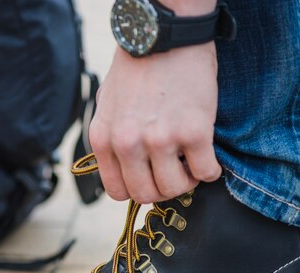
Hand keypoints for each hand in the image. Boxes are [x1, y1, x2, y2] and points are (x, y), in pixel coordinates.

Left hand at [89, 43, 220, 203]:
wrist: (163, 36)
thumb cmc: (134, 68)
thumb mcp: (106, 106)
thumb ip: (111, 139)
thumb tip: (121, 167)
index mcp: (103, 140)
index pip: (118, 191)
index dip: (136, 189)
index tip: (149, 178)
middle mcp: (128, 144)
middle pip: (146, 194)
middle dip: (162, 189)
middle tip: (173, 172)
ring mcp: (160, 140)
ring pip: (175, 188)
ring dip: (186, 181)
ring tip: (189, 163)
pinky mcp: (193, 132)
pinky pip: (206, 172)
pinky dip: (210, 170)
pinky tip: (208, 156)